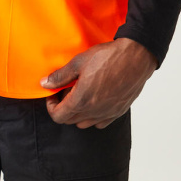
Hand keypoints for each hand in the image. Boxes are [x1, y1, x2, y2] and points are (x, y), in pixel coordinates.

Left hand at [38, 38, 157, 128]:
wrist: (135, 57)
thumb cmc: (108, 57)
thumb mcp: (79, 62)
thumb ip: (60, 76)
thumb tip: (45, 84)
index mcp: (82, 100)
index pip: (58, 116)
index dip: (51, 106)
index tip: (53, 93)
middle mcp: (94, 112)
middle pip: (70, 121)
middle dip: (63, 107)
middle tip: (65, 89)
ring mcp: (107, 114)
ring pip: (84, 123)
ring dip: (77, 112)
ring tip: (79, 93)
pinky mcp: (118, 112)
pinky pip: (100, 122)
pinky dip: (93, 115)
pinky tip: (94, 98)